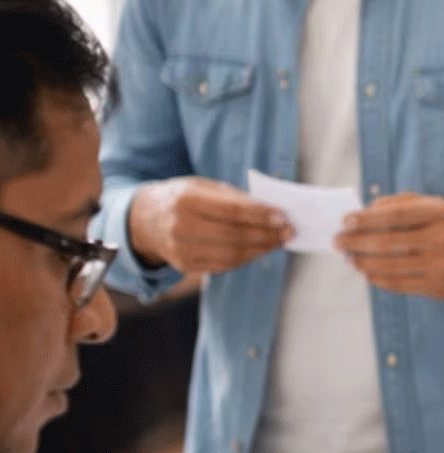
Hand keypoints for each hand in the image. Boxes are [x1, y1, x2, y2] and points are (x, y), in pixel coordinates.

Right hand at [128, 177, 290, 274]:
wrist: (145, 221)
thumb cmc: (182, 199)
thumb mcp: (203, 187)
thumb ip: (234, 197)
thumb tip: (270, 210)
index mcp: (186, 200)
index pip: (232, 211)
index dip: (261, 215)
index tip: (284, 216)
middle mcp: (181, 227)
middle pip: (234, 235)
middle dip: (267, 235)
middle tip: (289, 232)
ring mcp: (182, 250)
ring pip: (232, 254)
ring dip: (261, 249)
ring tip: (279, 241)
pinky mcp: (186, 266)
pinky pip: (224, 265)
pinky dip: (247, 258)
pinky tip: (261, 250)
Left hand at [335, 193, 443, 298]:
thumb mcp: (432, 206)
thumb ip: (400, 204)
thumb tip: (365, 213)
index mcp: (440, 213)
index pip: (397, 215)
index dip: (368, 219)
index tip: (345, 222)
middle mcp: (442, 239)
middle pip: (388, 243)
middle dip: (356, 242)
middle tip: (338, 242)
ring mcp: (440, 266)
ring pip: (389, 267)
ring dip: (363, 263)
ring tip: (350, 258)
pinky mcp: (437, 288)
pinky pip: (398, 284)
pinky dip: (377, 278)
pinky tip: (367, 271)